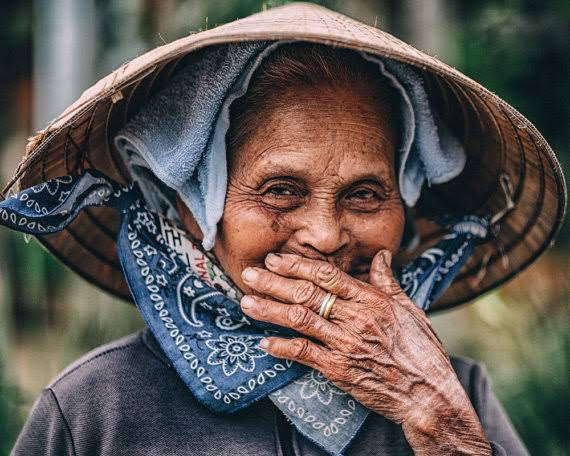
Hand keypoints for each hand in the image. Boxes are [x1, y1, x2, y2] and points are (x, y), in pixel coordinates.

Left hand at [239, 251, 490, 454]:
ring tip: (246, 303)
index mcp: (371, 299)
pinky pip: (304, 354)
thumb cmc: (421, 349)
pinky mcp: (338, 370)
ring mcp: (345, 344)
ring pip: (299, 320)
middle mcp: (355, 318)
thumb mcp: (408, 308)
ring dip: (269, 311)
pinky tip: (263, 343)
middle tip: (249, 274)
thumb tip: (380, 255)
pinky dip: (281, 348)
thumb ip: (387, 280)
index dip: (297, 265)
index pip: (326, 275)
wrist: (427, 393)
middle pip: (306, 294)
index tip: (275, 259)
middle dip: (273, 282)